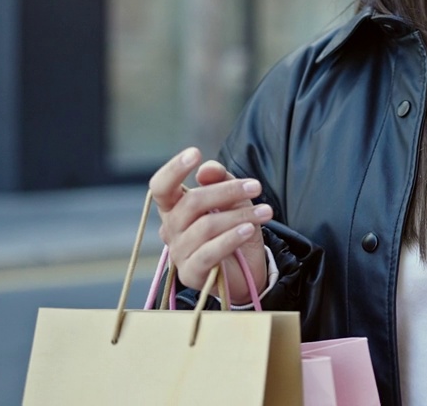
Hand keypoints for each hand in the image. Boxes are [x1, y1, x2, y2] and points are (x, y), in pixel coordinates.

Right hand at [148, 147, 271, 303]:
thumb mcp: (232, 199)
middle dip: (227, 191)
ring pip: (205, 226)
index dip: (173, 168)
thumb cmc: (233, 229)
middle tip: (256, 187)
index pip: (161, 186)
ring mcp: (178, 253)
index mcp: (174, 208)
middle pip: (191, 203)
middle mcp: (170, 229)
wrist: (246, 270)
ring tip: (266, 212)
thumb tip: (205, 170)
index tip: (195, 153)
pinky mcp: (191, 274)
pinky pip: (209, 252)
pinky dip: (231, 238)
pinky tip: (249, 230)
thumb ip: (220, 180)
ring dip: (240, 216)